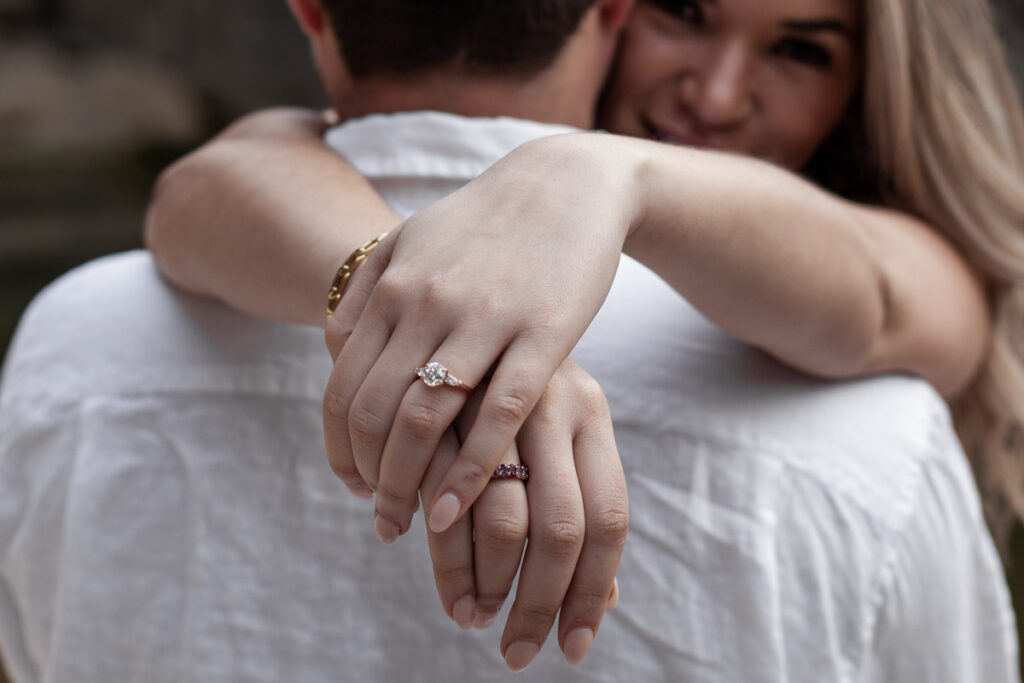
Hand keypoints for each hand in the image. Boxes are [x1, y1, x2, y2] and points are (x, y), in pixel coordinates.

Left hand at [321, 134, 637, 540]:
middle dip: (368, 480)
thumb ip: (365, 291)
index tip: (353, 486)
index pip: (342, 390)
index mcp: (391, 289)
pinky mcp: (542, 334)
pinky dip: (471, 468)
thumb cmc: (485, 223)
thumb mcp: (411, 240)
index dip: (338, 450)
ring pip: (424, 419)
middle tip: (381, 522)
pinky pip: (498, 412)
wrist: (566, 183)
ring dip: (408, 485)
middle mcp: (426, 305)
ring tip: (410, 525)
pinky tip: (457, 506)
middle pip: (372, 413)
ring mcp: (484, 319)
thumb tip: (330, 347)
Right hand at [420, 360, 628, 670]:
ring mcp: (497, 399)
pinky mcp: (441, 398)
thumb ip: (579, 500)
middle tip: (518, 655)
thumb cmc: (508, 372)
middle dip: (540, 606)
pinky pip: (439, 491)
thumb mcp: (559, 420)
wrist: (462, 273)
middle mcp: (553, 404)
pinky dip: (432, 541)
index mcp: (591, 410)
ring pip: (501, 519)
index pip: (610, 518)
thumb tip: (606, 598)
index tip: (573, 648)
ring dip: (482, 584)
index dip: (593, 590)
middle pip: (562, 530)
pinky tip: (421, 566)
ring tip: (468, 619)